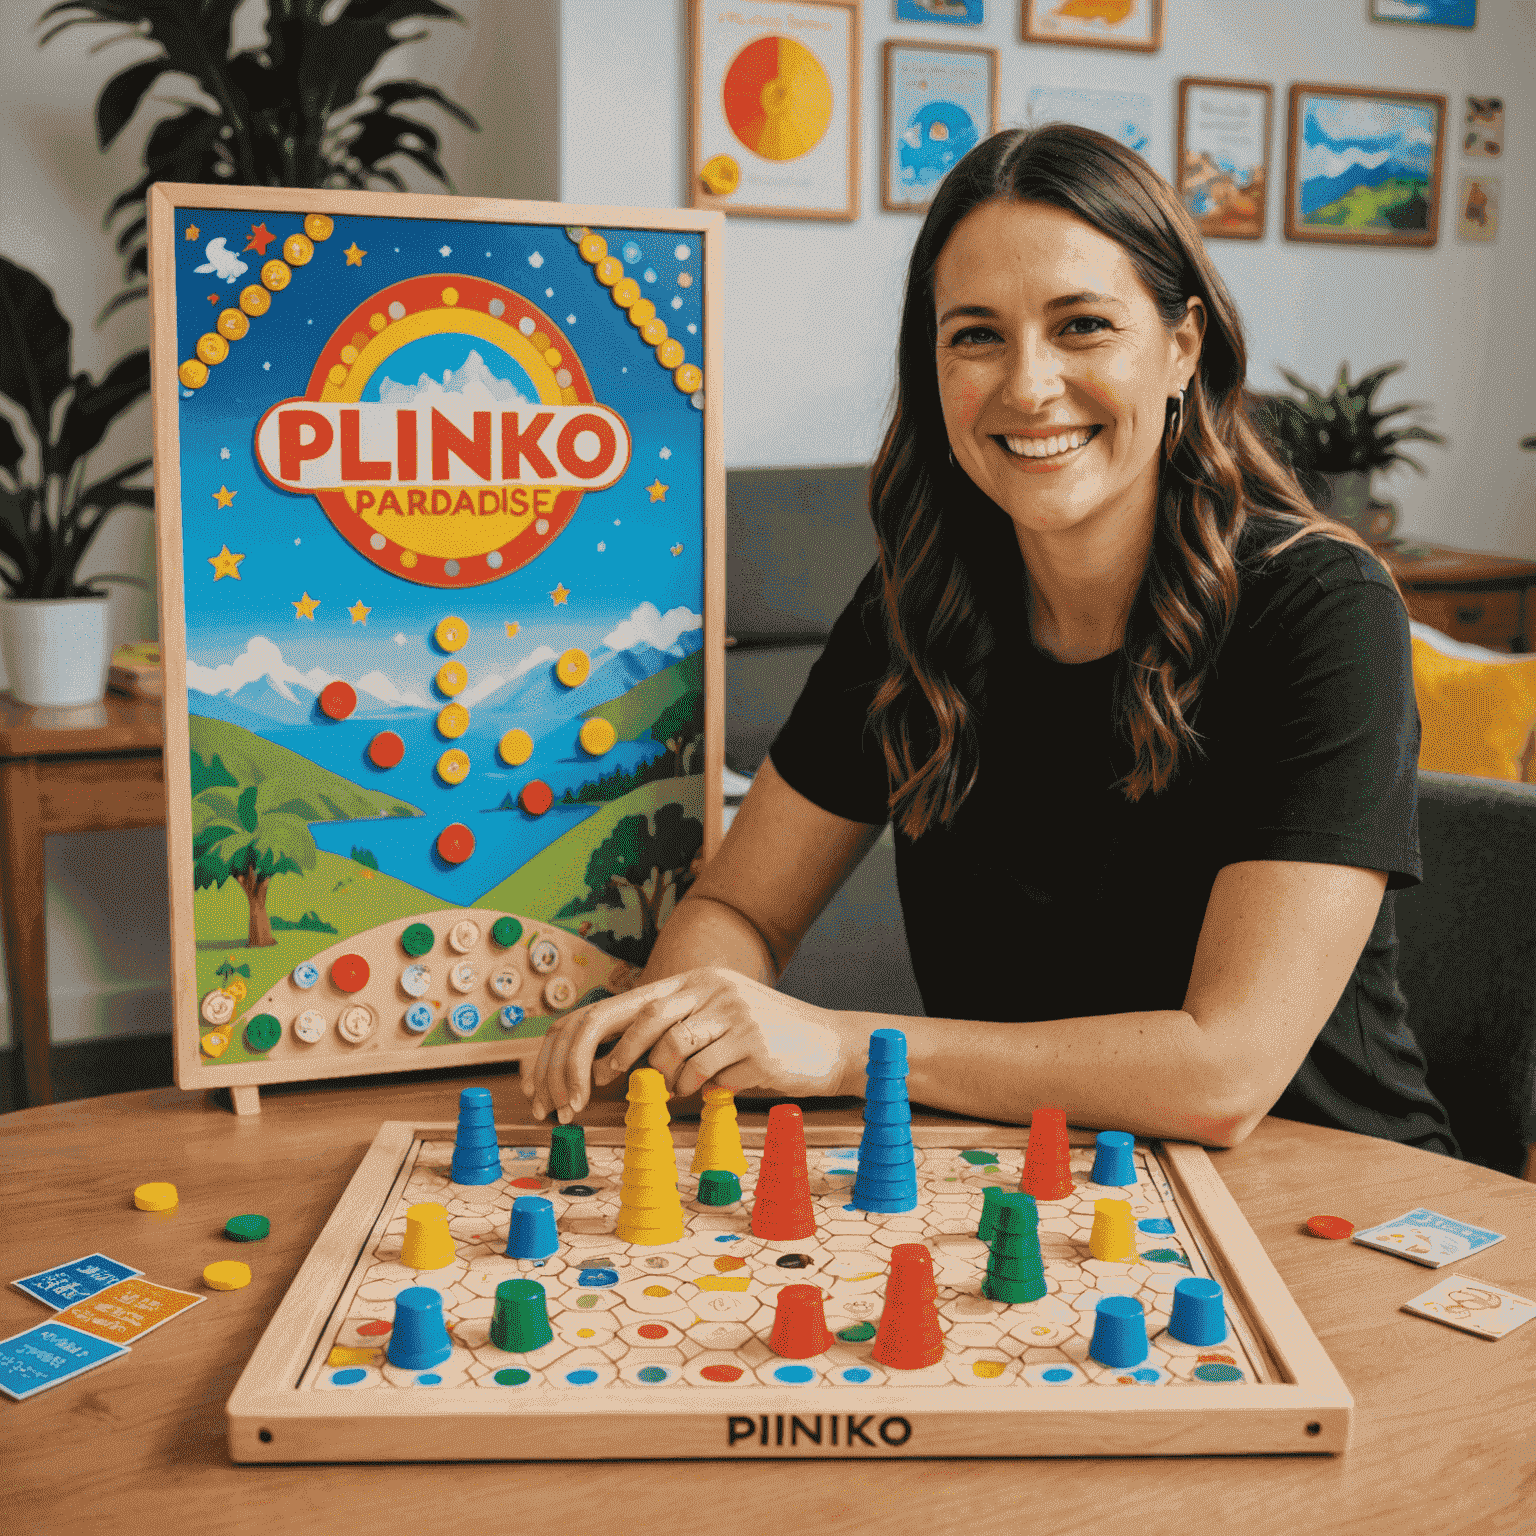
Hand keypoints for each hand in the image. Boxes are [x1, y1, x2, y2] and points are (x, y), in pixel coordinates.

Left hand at [520, 967, 861, 1120]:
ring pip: (672, 1051)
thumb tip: (614, 1065)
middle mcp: (710, 987)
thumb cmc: (763, 1043)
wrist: (830, 1045)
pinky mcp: (753, 1041)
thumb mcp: (715, 1025)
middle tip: (593, 1093)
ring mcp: (733, 1012)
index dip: (590, 1041)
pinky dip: (699, 1089)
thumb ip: (671, 1034)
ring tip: (688, 1088)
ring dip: (669, 1080)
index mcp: (695, 981)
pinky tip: (717, 1088)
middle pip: (641, 1018)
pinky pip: (704, 1074)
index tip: (572, 1078)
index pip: (627, 1003)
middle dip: (610, 1059)